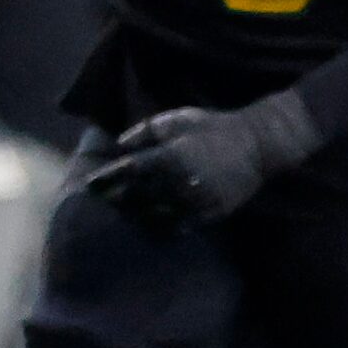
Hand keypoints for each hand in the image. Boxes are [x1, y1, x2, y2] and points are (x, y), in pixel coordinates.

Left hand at [85, 93, 319, 229]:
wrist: (257, 147)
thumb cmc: (213, 129)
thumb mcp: (176, 120)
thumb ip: (144, 132)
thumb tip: (119, 146)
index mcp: (168, 157)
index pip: (125, 172)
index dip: (104, 180)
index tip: (90, 184)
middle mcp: (178, 182)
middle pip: (135, 198)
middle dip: (116, 201)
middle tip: (103, 202)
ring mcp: (195, 200)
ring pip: (155, 216)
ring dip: (136, 217)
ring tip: (126, 216)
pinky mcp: (210, 213)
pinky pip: (179, 225)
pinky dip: (163, 227)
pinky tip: (154, 224)